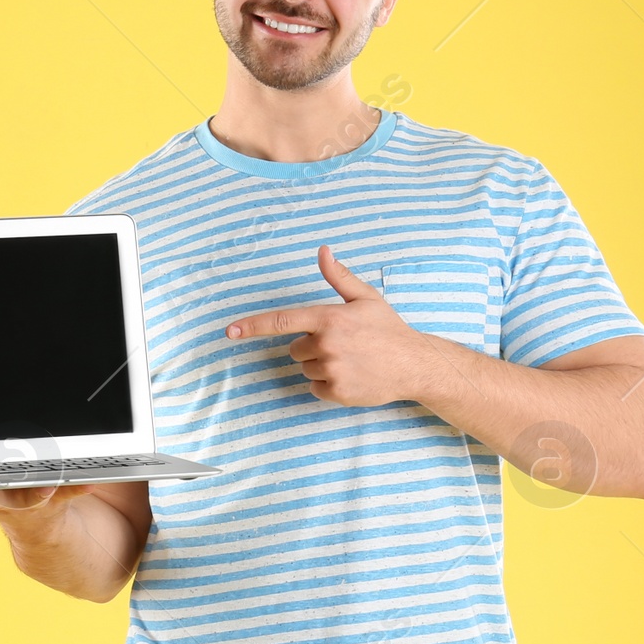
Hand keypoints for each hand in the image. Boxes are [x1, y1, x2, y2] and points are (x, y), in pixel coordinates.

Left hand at [225, 246, 433, 406]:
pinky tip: (351, 375)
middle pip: (294, 349)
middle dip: (311, 346)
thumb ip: (339, 276)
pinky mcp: (337, 392)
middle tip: (342, 344)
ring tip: (350, 360)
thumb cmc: (388, 329)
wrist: (414, 365)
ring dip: (320, 365)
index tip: (230, 331)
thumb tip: (322, 251)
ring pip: (305, 368)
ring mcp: (331, 370)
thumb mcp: (365, 298)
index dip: (253, 326)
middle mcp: (326, 344)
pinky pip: (315, 387)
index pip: (281, 321)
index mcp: (328, 318)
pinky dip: (328, 384)